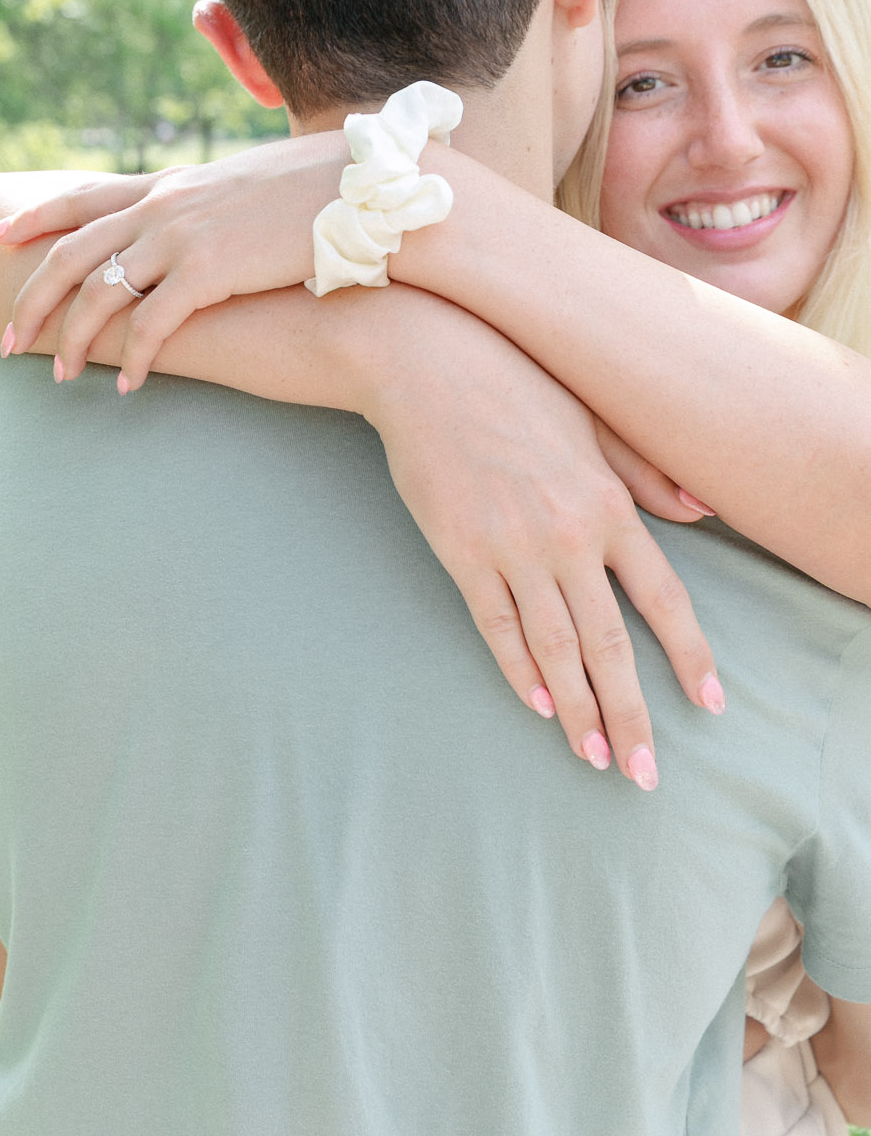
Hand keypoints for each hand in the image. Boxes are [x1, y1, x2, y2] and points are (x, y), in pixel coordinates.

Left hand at [0, 132, 346, 387]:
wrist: (373, 192)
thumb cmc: (329, 194)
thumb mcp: (255, 189)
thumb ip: (217, 208)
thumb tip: (208, 226)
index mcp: (174, 183)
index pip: (85, 197)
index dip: (35, 219)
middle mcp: (166, 204)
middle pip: (72, 252)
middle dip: (31, 299)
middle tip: (5, 340)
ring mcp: (184, 234)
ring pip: (99, 291)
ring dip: (73, 339)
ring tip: (58, 376)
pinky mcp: (211, 270)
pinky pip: (152, 324)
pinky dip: (132, 358)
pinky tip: (126, 387)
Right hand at [354, 299, 723, 784]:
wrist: (428, 362)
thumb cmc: (515, 384)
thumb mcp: (594, 422)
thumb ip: (646, 473)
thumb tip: (701, 510)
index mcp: (608, 503)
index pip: (662, 597)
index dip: (688, 656)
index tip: (707, 705)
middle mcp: (568, 534)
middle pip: (610, 642)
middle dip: (630, 714)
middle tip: (644, 772)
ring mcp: (512, 547)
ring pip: (554, 647)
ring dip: (577, 709)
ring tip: (594, 756)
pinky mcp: (461, 553)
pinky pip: (497, 626)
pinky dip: (518, 670)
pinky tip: (538, 706)